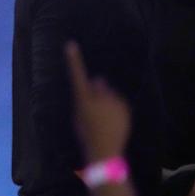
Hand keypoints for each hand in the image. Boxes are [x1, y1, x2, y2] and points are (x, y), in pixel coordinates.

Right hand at [65, 41, 130, 161]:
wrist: (105, 150)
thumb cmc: (86, 133)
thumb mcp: (78, 115)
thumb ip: (86, 96)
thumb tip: (97, 79)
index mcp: (83, 100)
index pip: (77, 76)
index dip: (74, 60)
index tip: (70, 44)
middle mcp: (99, 98)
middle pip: (98, 84)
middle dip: (97, 90)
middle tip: (94, 108)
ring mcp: (113, 102)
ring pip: (109, 94)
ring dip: (107, 100)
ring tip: (104, 119)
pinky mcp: (125, 108)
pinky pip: (118, 102)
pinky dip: (116, 108)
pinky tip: (113, 121)